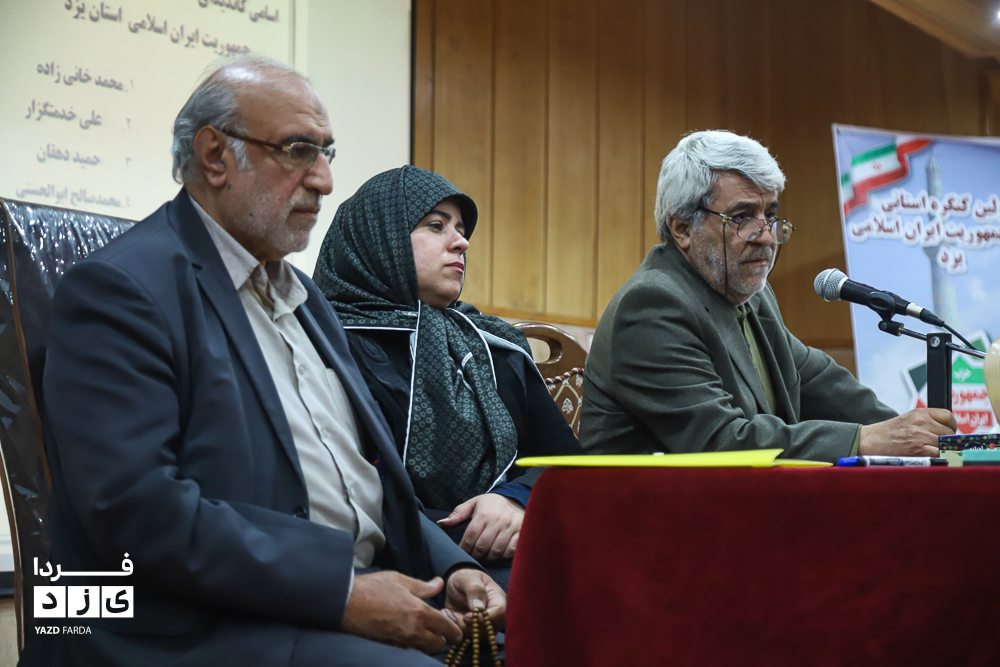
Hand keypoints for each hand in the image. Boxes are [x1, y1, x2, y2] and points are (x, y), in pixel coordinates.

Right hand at [340, 571, 462, 652]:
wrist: (346, 602)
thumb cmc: (372, 588)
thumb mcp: (400, 580)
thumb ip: (422, 586)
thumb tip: (439, 583)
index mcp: (419, 611)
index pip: (445, 627)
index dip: (454, 631)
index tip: (458, 633)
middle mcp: (412, 629)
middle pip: (436, 644)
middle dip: (442, 639)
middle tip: (442, 632)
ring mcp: (400, 639)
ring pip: (422, 649)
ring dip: (427, 643)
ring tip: (426, 633)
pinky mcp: (389, 645)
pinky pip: (407, 649)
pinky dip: (412, 645)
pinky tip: (409, 635)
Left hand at [438, 493, 523, 560]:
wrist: (515, 499)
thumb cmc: (491, 504)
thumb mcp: (473, 504)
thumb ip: (458, 514)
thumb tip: (442, 523)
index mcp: (484, 514)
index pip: (470, 537)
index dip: (464, 548)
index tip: (462, 553)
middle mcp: (498, 521)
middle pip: (482, 546)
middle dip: (475, 555)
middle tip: (472, 557)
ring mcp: (511, 527)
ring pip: (496, 551)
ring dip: (488, 557)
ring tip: (484, 557)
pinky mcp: (521, 533)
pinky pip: (511, 550)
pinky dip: (503, 555)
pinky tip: (498, 554)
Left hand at [445, 568, 506, 634]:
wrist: (457, 585)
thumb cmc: (465, 578)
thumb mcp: (468, 578)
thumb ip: (474, 589)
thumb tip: (478, 608)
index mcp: (498, 599)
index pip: (499, 613)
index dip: (484, 618)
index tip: (466, 616)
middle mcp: (494, 615)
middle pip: (488, 629)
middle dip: (468, 626)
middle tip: (453, 614)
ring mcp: (484, 625)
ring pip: (476, 636)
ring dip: (459, 627)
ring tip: (449, 613)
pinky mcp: (473, 631)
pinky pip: (465, 638)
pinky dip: (454, 630)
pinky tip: (449, 617)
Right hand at [859, 408, 955, 456]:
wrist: (870, 441)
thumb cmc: (888, 432)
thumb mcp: (908, 419)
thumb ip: (927, 421)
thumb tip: (947, 431)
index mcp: (919, 413)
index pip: (948, 416)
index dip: (951, 426)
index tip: (948, 432)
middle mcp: (922, 423)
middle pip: (949, 432)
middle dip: (947, 440)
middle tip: (938, 444)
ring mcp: (921, 437)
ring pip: (945, 445)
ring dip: (941, 450)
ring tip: (930, 451)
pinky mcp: (919, 451)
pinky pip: (939, 454)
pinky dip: (936, 457)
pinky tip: (926, 456)